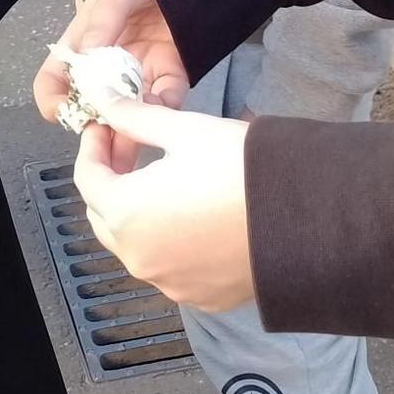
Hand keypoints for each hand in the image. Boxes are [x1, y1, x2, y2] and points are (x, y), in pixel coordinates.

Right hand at [37, 0, 191, 158]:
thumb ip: (103, 18)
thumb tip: (86, 56)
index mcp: (82, 45)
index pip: (53, 80)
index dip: (53, 100)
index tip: (65, 112)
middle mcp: (106, 67)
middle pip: (91, 107)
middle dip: (95, 127)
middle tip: (103, 134)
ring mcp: (138, 75)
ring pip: (128, 114)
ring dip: (128, 128)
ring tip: (134, 128)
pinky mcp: (171, 76)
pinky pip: (166, 102)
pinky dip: (164, 109)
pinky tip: (162, 102)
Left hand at [72, 98, 253, 312]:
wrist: (306, 218)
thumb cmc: (241, 168)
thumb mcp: (184, 131)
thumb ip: (135, 117)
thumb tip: (104, 98)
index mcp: (126, 214)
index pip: (87, 179)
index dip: (93, 146)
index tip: (106, 125)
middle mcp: (140, 257)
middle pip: (105, 216)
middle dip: (112, 178)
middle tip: (132, 145)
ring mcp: (170, 282)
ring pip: (136, 244)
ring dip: (138, 210)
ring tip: (163, 176)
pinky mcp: (201, 296)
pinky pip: (169, 266)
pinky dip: (168, 239)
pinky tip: (192, 213)